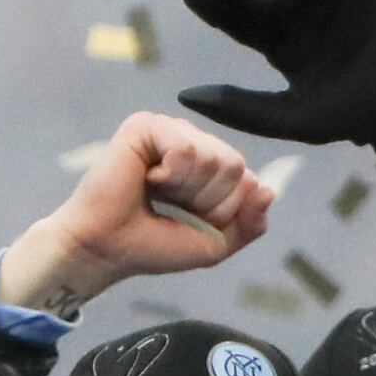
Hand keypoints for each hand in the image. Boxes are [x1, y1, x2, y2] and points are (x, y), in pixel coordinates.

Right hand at [0, 113, 275, 318]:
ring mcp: (169, 130)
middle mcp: (192, 142)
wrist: (108, 250)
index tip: (188, 219)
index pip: (247, 180)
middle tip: (171, 206)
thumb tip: (267, 189)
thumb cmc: (154, 245)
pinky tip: (148, 179)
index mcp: (209, 165)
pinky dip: (171, 175)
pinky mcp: (145, 125)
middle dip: (208, 201)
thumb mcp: (216, 243)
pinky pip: (186, 147)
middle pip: (235, 166)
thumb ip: (250, 222)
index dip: (223, 212)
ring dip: (187, 190)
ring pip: (214, 157)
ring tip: (157, 193)